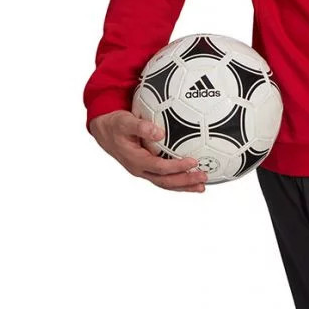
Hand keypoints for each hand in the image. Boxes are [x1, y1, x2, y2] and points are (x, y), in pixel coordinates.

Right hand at [89, 109, 207, 192]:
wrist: (105, 131)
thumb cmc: (116, 125)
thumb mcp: (125, 122)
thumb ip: (141, 127)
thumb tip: (160, 133)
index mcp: (135, 160)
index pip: (159, 167)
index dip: (176, 167)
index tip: (193, 161)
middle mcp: (140, 169)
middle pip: (165, 181)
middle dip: (185, 182)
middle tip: (203, 178)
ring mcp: (144, 171)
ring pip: (165, 183)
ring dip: (183, 186)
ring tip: (201, 186)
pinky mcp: (147, 168)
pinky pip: (164, 177)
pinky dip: (178, 180)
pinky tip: (191, 177)